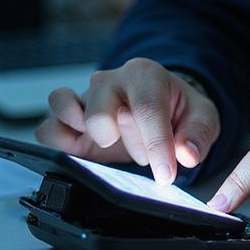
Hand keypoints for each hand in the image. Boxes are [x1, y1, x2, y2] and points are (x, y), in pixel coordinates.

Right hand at [35, 58, 220, 184]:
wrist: (160, 104)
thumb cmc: (177, 109)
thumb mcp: (203, 117)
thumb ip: (199, 134)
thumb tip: (187, 154)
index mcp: (146, 75)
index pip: (145, 107)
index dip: (156, 144)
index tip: (165, 174)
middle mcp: (111, 81)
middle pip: (101, 108)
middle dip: (126, 141)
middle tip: (144, 154)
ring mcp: (85, 97)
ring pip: (62, 105)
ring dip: (85, 134)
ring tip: (108, 144)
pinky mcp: (67, 120)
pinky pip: (46, 127)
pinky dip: (57, 142)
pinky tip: (83, 150)